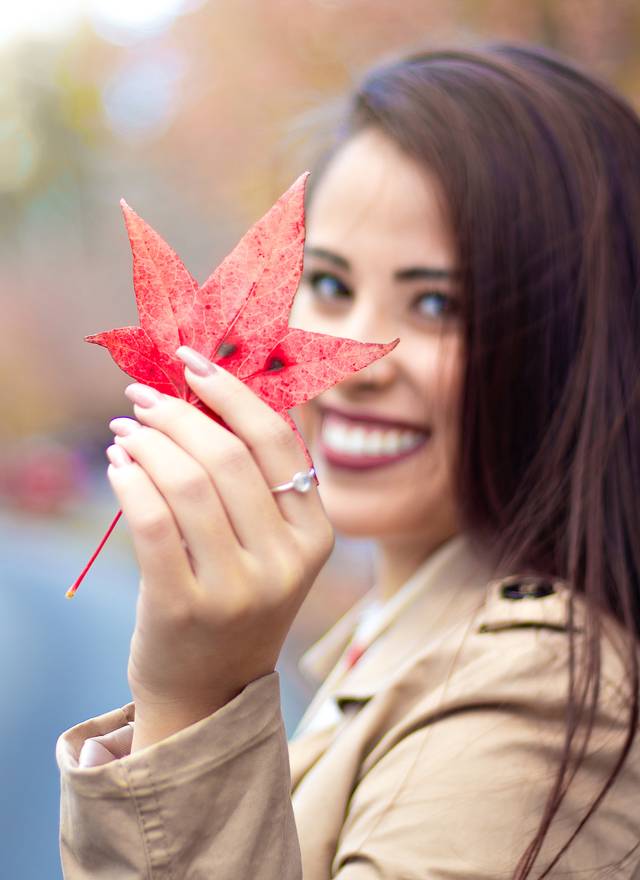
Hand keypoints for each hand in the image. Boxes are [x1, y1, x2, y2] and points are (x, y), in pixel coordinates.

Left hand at [106, 346, 333, 750]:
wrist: (209, 692)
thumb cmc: (235, 602)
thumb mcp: (269, 547)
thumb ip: (254, 482)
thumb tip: (205, 397)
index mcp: (315, 535)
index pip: (277, 442)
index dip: (231, 393)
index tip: (190, 364)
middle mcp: (285, 561)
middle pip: (226, 457)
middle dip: (177, 414)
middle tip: (141, 400)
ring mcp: (238, 589)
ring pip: (186, 483)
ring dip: (146, 443)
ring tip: (124, 433)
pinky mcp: (184, 608)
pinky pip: (151, 521)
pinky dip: (129, 480)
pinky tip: (117, 465)